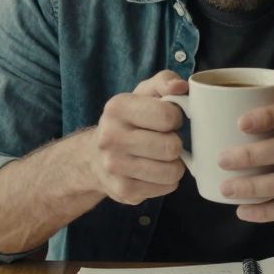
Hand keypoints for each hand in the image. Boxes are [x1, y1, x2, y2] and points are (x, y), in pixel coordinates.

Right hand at [85, 71, 188, 204]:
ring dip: (174, 164)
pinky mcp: (123, 191)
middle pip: (171, 147)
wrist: (93, 157)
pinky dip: (167, 180)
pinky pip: (167, 187)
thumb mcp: (143, 94)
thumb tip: (181, 86)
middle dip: (175, 143)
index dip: (176, 118)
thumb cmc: (128, 121)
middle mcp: (111, 137)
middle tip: (165, 140)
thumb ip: (164, 82)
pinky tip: (154, 171)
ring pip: (172, 171)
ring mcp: (115, 167)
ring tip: (162, 157)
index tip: (168, 120)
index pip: (168, 116)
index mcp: (117, 108)